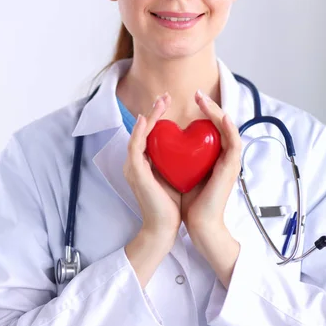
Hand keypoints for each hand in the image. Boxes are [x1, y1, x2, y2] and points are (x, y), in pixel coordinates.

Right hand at [123, 92, 181, 237]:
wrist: (164, 228)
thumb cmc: (170, 206)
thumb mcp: (175, 176)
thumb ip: (177, 161)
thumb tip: (191, 147)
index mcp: (144, 163)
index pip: (150, 134)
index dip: (158, 117)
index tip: (170, 104)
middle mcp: (135, 163)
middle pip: (142, 130)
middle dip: (154, 111)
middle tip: (165, 96)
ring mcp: (133, 168)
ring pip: (138, 135)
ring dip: (149, 116)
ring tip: (160, 102)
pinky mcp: (136, 173)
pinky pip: (136, 147)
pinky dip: (140, 132)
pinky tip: (148, 120)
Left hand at [181, 90, 241, 237]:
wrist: (197, 223)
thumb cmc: (186, 201)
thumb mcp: (176, 171)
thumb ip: (173, 156)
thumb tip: (158, 141)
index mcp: (210, 156)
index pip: (208, 128)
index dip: (200, 112)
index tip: (186, 102)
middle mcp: (222, 156)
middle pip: (220, 124)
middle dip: (209, 106)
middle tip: (197, 94)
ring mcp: (229, 161)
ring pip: (228, 128)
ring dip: (217, 111)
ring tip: (204, 99)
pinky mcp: (231, 168)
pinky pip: (234, 142)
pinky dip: (228, 128)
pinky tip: (221, 116)